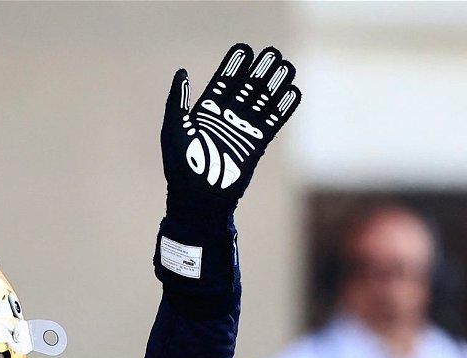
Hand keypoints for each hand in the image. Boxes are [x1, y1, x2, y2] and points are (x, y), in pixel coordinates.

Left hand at [161, 44, 300, 206]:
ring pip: (262, 101)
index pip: (223, 82)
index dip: (234, 65)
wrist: (199, 200)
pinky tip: (293, 92)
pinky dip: (284, 108)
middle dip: (260, 70)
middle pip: (247, 87)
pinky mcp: (255, 145)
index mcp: (205, 113)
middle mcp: (226, 118)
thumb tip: (181, 72)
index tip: (245, 49)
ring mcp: (242, 131)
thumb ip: (177, 102)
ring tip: (286, 66)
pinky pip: (273, 122)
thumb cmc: (181, 168)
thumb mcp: (173, 131)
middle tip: (273, 52)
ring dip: (275, 84)